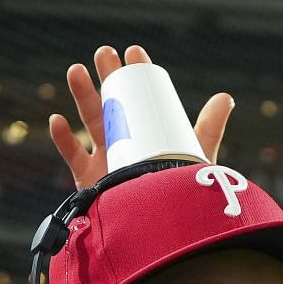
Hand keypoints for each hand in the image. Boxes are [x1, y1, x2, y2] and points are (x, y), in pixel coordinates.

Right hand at [46, 44, 234, 189]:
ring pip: (89, 122)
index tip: (134, 53)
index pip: (140, 98)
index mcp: (147, 136)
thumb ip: (209, 128)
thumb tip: (226, 97)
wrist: (158, 230)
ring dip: (82, 96)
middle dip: (107, 77)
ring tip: (76, 72)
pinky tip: (57, 120)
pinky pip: (71, 156)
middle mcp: (124, 144)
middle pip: (112, 103)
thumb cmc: (178, 194)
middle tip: (104, 54)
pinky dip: (63, 138)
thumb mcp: (195, 156)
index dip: (135, 75)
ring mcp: (104, 160)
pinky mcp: (90, 181)